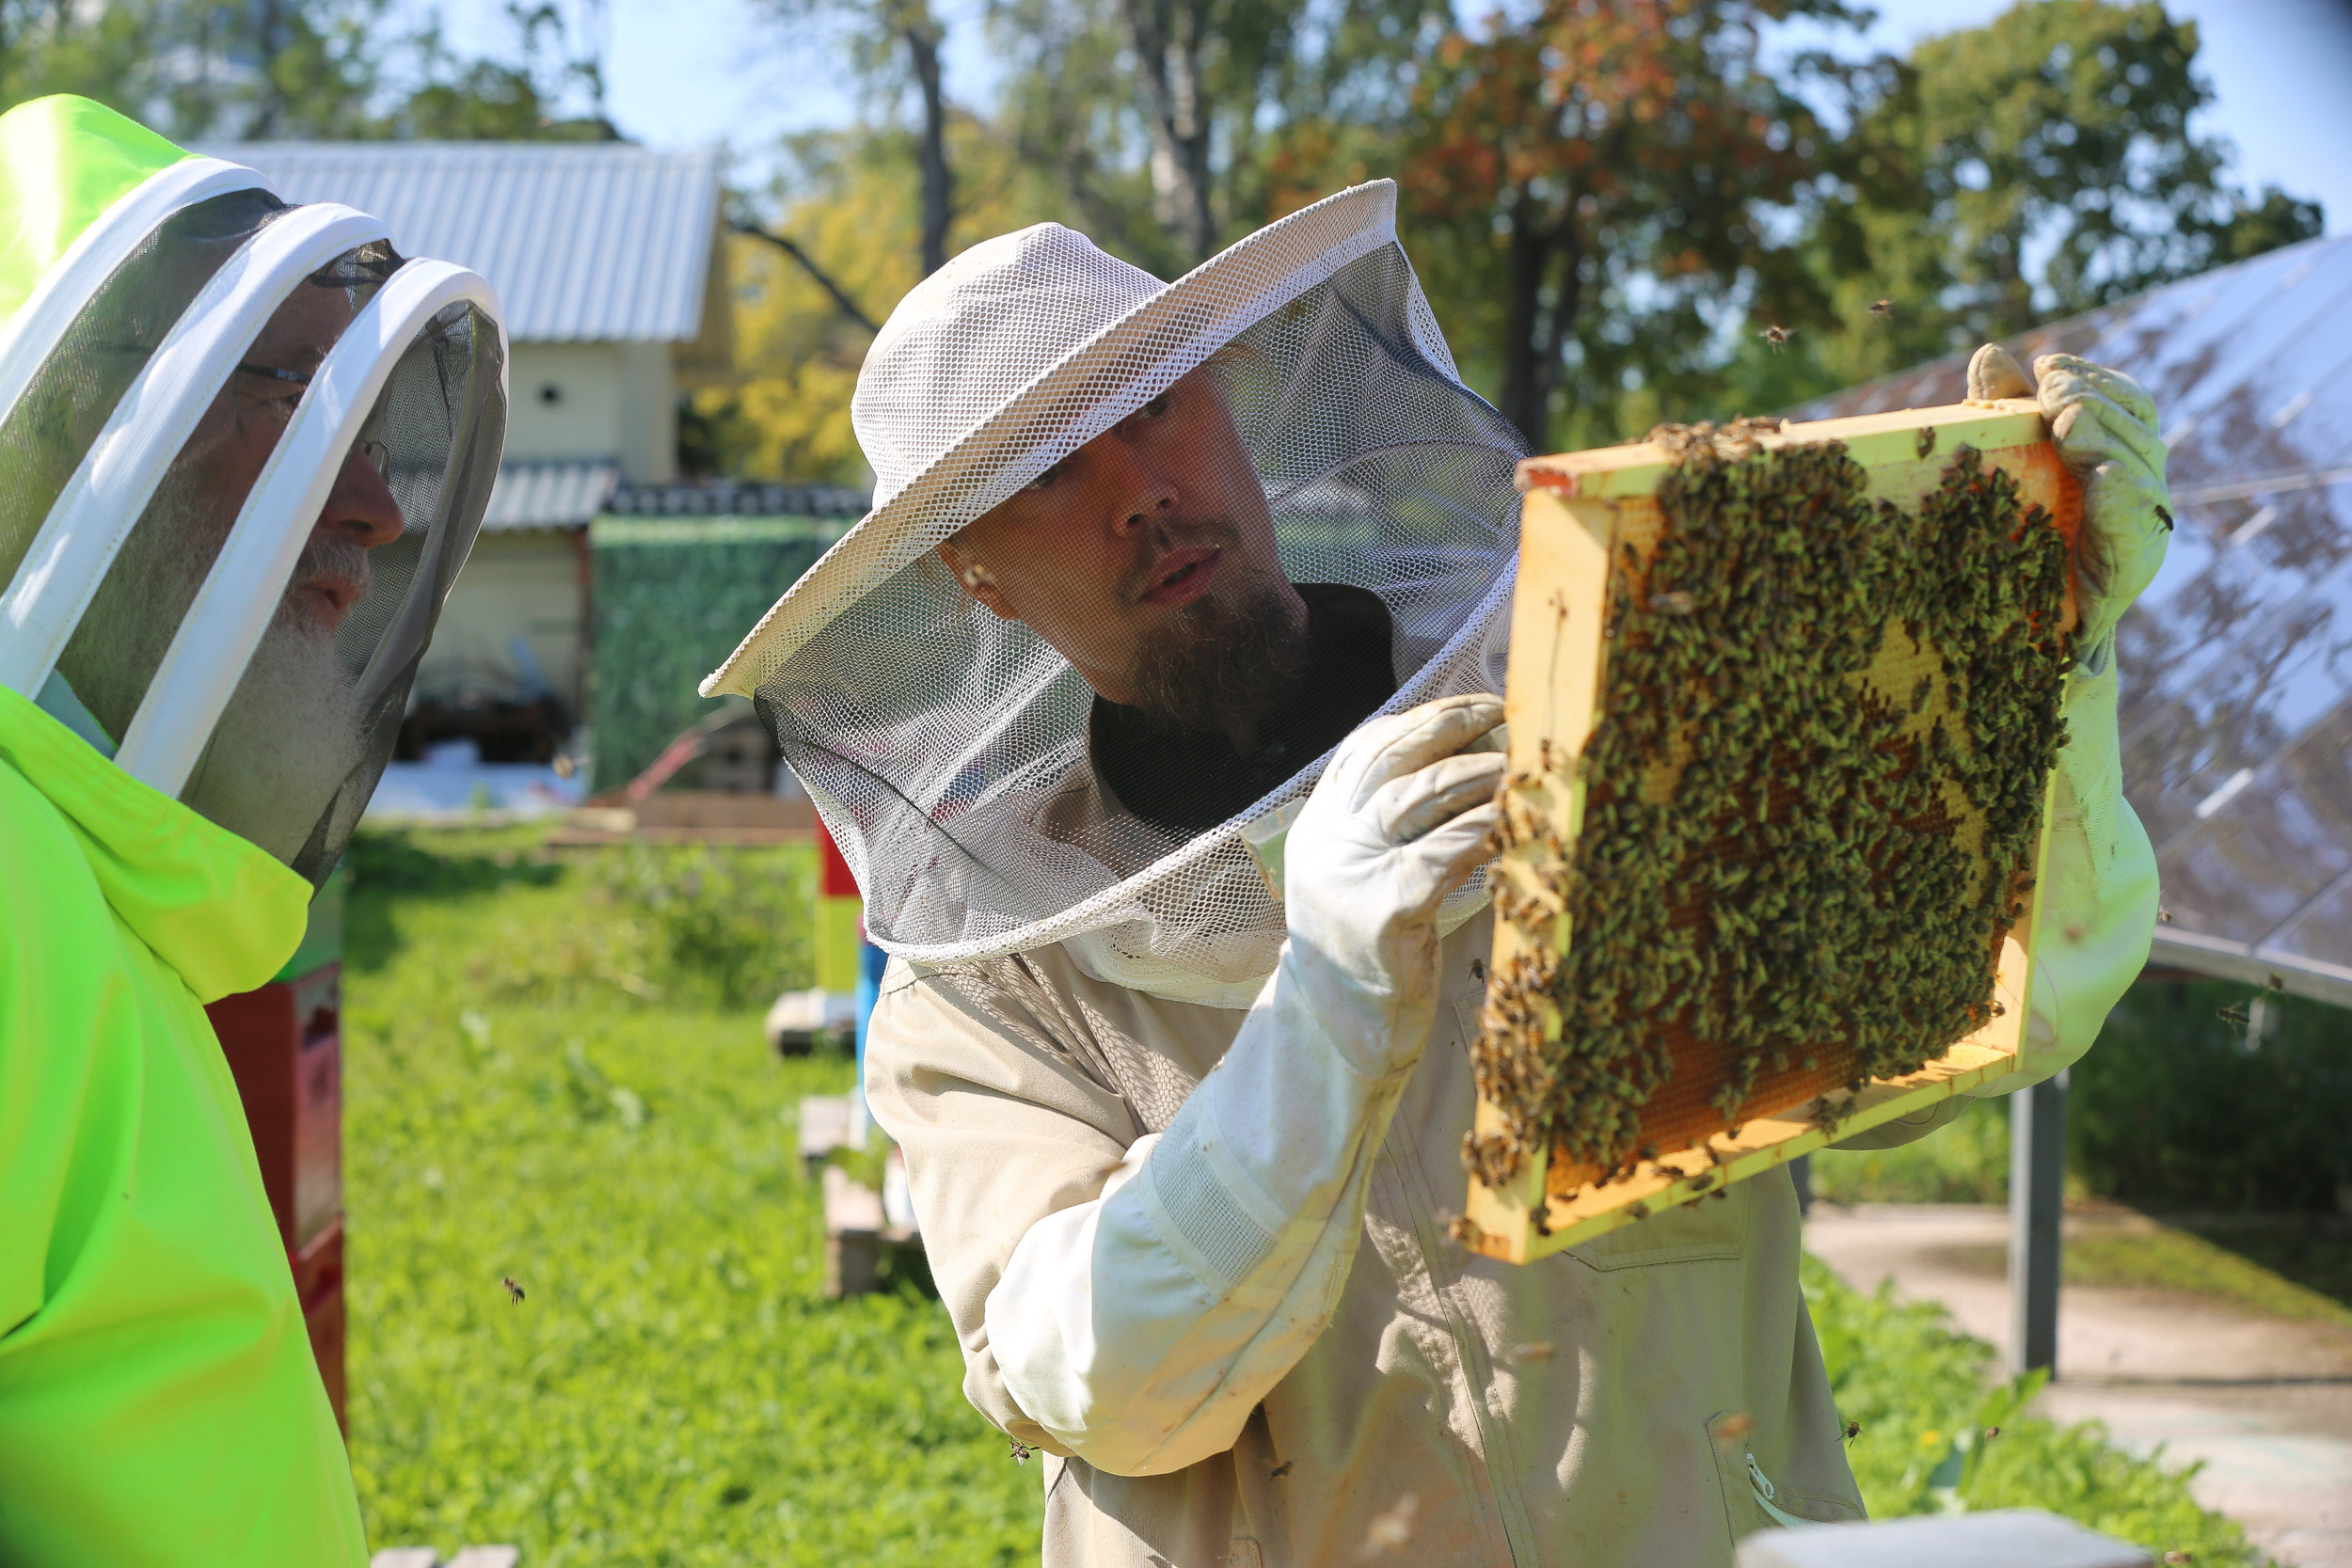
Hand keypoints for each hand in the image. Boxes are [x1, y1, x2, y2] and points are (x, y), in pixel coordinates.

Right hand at [1280, 693, 1504, 1075]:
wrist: (1338, 1039)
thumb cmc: (1366, 960)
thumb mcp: (1362, 882)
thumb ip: (1390, 834)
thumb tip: (1459, 777)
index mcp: (1317, 830)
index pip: (1364, 750)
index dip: (1419, 719)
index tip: (1470, 705)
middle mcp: (1326, 843)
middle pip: (1392, 758)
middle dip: (1451, 726)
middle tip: (1503, 715)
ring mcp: (1351, 874)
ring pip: (1420, 795)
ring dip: (1478, 771)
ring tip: (1520, 763)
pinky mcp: (1386, 910)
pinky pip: (1446, 850)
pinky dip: (1487, 827)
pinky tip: (1516, 820)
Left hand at [1969, 343, 2170, 660]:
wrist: (2022, 644)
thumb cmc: (2014, 551)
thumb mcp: (2005, 470)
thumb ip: (2005, 413)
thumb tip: (1991, 353)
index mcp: (2118, 460)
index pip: (2127, 401)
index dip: (2094, 377)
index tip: (2046, 366)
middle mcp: (2141, 488)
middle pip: (2137, 423)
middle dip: (2092, 398)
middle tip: (2048, 388)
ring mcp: (2143, 528)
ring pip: (2140, 463)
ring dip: (2104, 435)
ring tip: (2065, 421)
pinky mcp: (2131, 568)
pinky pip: (2136, 522)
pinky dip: (2121, 493)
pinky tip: (2099, 476)